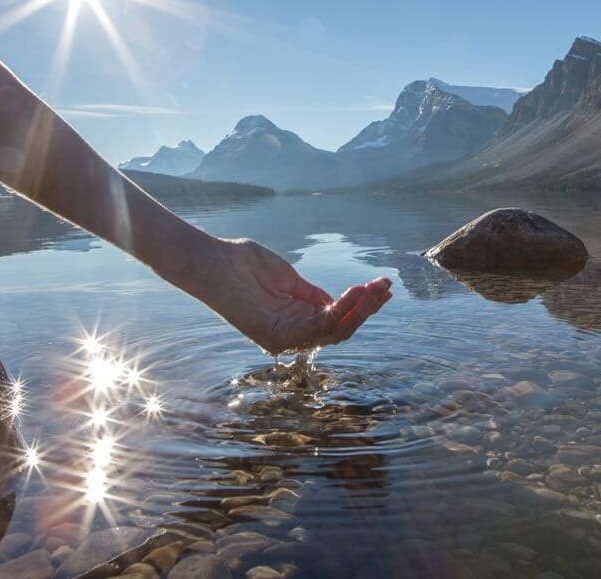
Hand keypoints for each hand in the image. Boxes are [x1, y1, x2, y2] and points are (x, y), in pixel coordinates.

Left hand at [194, 238, 392, 354]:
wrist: (214, 262)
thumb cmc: (245, 265)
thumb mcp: (289, 280)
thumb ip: (312, 295)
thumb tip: (337, 304)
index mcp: (296, 319)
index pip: (337, 320)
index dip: (362, 305)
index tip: (383, 286)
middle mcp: (293, 333)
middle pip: (341, 329)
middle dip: (367, 309)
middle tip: (386, 288)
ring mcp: (285, 338)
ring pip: (334, 332)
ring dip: (359, 311)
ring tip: (375, 288)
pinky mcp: (276, 338)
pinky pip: (316, 331)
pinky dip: (339, 313)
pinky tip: (354, 293)